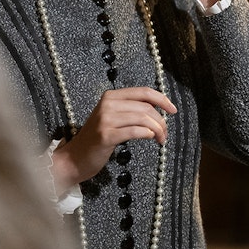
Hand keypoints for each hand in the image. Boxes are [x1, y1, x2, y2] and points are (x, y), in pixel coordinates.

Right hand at [50, 87, 176, 191]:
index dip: (162, 99)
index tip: (173, 110)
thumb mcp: (112, 118)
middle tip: (164, 134)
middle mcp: (107, 104)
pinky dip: (147, 135)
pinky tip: (150, 139)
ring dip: (157, 130)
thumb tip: (159, 108)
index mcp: (110, 96)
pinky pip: (135, 131)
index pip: (143, 91)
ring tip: (160, 140)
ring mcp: (105, 120)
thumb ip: (130, 110)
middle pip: (145, 107)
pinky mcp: (106, 135)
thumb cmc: (97, 139)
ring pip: (143, 119)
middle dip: (161, 121)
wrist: (75, 157)